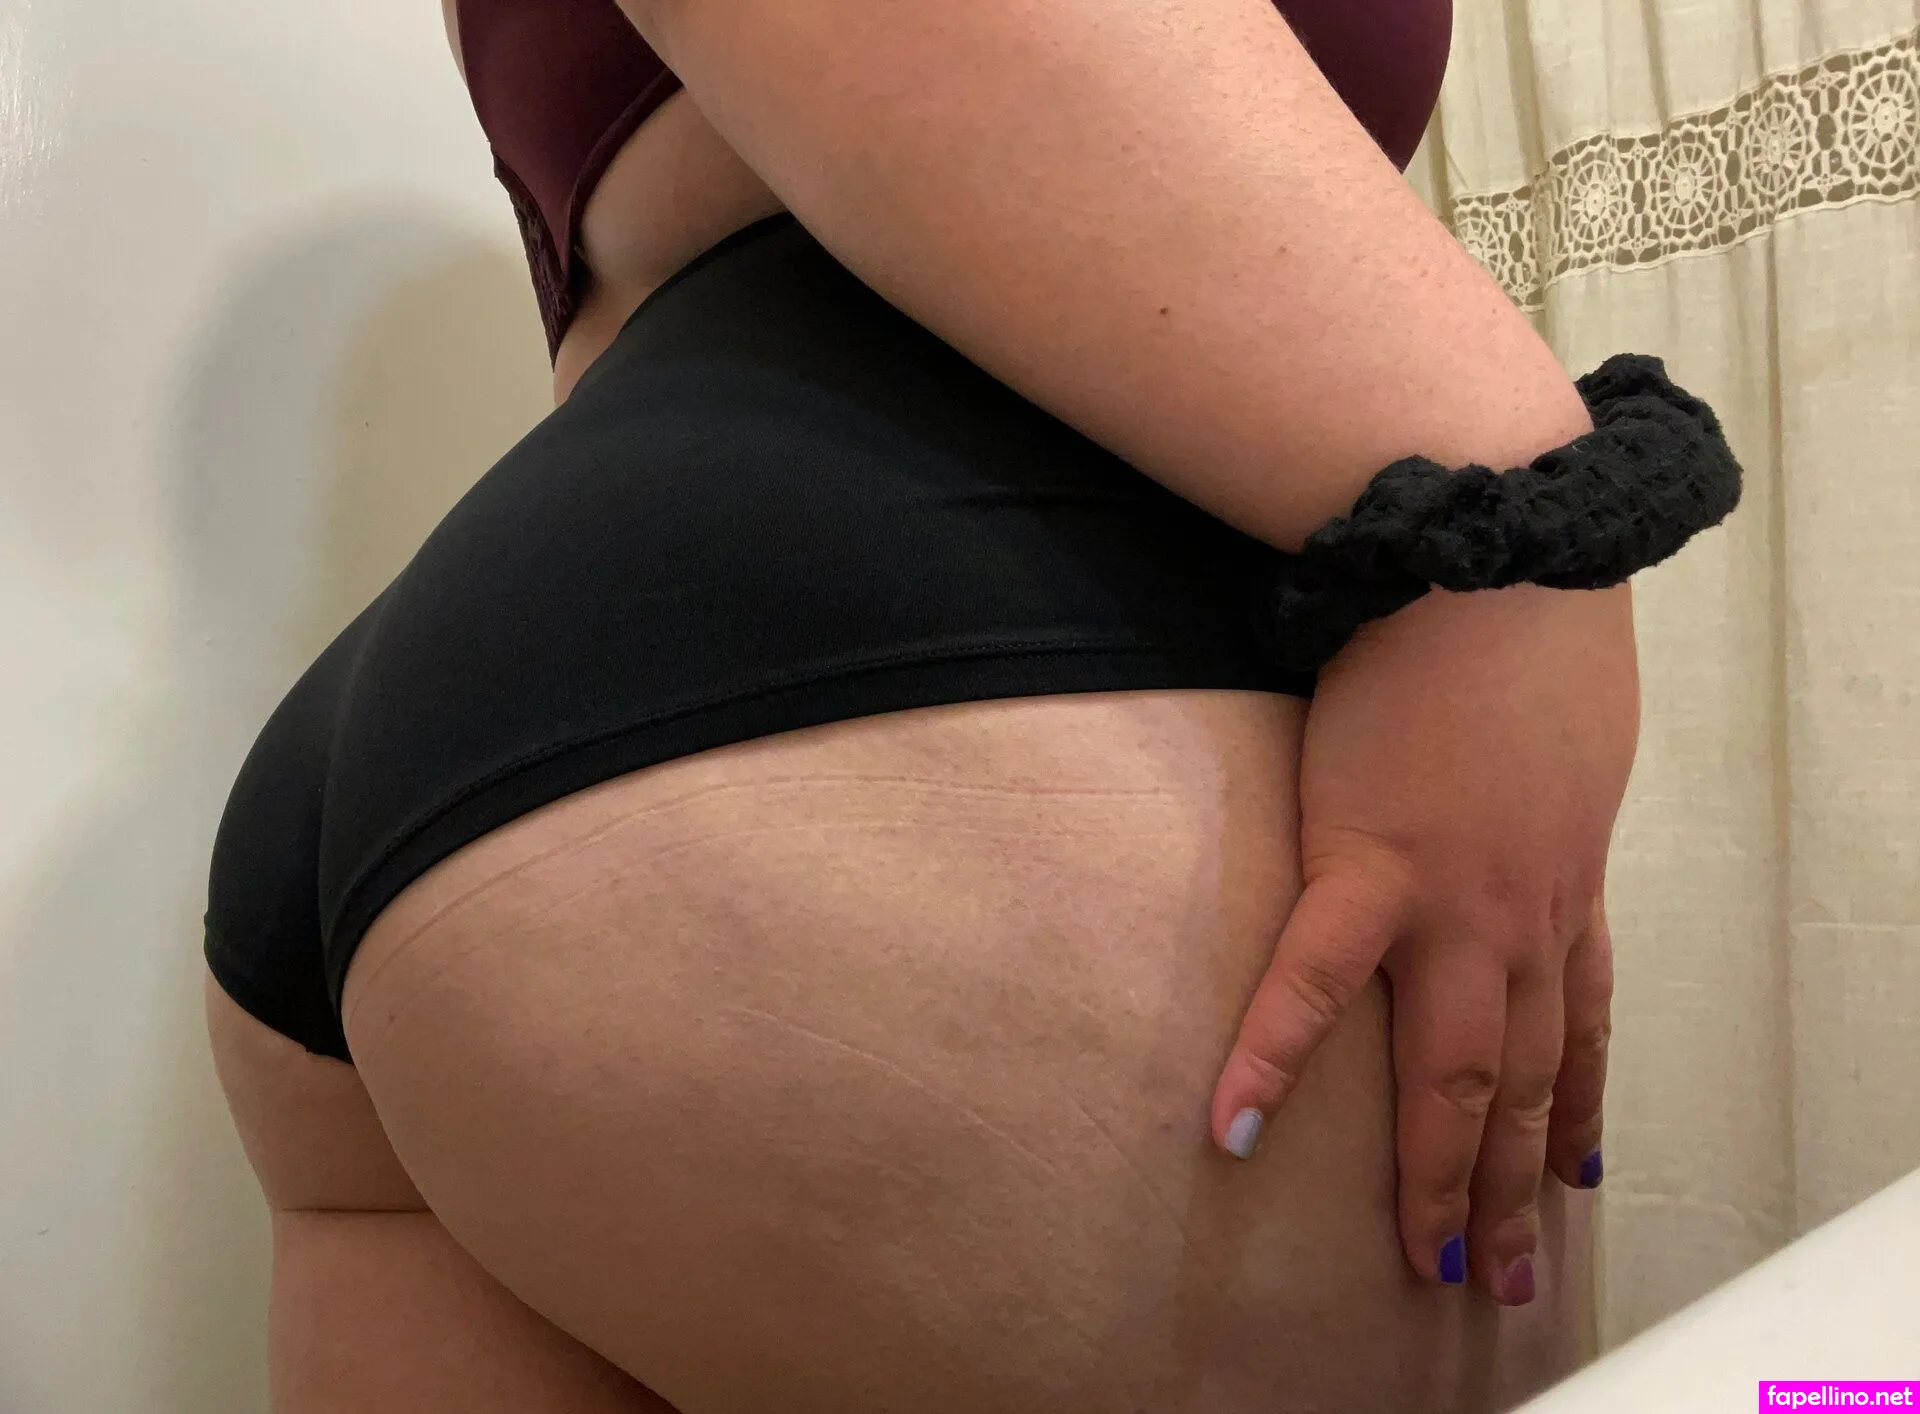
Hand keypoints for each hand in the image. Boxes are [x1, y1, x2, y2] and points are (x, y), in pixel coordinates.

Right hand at [1210, 583, 1636, 1303]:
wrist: (1497, 559)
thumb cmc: (1531, 634)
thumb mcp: (1570, 743)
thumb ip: (1548, 805)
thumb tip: (1524, 822)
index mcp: (1564, 883)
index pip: (1581, 1028)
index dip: (1574, 1113)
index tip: (1572, 1181)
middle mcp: (1524, 916)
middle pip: (1527, 1079)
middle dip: (1518, 1186)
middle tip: (1499, 1274)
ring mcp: (1453, 902)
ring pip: (1458, 1069)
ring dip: (1447, 1173)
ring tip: (1422, 1259)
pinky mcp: (1368, 864)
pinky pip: (1314, 982)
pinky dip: (1272, 1059)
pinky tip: (1228, 1127)